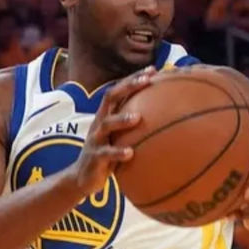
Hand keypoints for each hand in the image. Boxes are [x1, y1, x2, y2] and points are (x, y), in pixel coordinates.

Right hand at [72, 66, 156, 192]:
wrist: (82, 178)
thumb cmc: (108, 156)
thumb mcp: (119, 138)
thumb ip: (135, 128)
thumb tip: (166, 120)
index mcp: (106, 116)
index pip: (118, 90)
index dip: (133, 79)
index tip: (152, 70)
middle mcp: (99, 123)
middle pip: (110, 98)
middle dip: (128, 87)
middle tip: (146, 81)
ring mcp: (95, 140)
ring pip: (106, 124)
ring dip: (121, 119)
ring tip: (138, 118)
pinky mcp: (94, 158)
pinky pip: (106, 154)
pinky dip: (118, 153)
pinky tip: (131, 153)